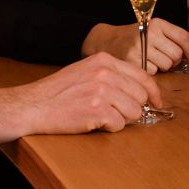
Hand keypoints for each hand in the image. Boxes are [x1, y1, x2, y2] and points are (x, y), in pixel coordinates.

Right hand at [16, 52, 162, 133]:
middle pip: (141, 95)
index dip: (153, 92)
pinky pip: (120, 124)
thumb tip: (138, 90)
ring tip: (101, 116)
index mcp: (104, 60)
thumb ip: (111, 75)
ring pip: (134, 111)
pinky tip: (94, 122)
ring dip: (121, 118)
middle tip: (116, 112)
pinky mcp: (96, 110)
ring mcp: (101, 91)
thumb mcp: (85, 71)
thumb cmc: (57, 92)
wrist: (33, 105)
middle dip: (133, 108)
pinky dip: (110, 127)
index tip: (156, 102)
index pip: (143, 75)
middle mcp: (105, 72)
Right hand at [81, 19, 188, 73]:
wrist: (104, 40)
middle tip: (161, 58)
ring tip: (149, 62)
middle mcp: (148, 33)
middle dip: (172, 61)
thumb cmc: (132, 38)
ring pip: (166, 67)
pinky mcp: (131, 62)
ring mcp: (139, 48)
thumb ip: (170, 38)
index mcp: (156, 23)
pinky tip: (140, 66)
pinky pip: (152, 74)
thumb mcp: (151, 29)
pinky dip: (148, 73)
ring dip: (160, 68)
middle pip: (176, 55)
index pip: (183, 37)